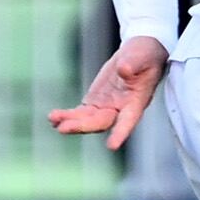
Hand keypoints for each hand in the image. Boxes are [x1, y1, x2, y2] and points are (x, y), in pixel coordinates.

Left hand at [49, 35, 169, 149]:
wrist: (139, 54)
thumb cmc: (146, 56)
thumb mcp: (143, 55)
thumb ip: (134, 64)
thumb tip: (123, 70)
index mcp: (136, 102)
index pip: (128, 120)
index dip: (121, 133)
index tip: (112, 145)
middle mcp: (120, 109)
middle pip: (101, 123)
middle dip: (83, 126)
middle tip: (64, 128)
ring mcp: (106, 107)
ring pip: (87, 120)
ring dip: (71, 122)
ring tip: (53, 120)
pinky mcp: (95, 102)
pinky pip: (80, 113)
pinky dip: (68, 116)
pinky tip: (53, 118)